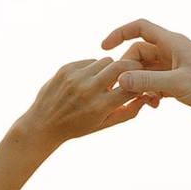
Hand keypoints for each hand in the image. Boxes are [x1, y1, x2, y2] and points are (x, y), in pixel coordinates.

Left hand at [19, 55, 142, 148]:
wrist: (42, 124)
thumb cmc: (77, 128)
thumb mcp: (104, 125)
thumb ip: (128, 112)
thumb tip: (147, 97)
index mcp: (99, 107)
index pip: (131, 86)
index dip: (141, 82)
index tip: (144, 82)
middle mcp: (88, 89)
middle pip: (121, 66)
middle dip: (132, 67)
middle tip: (134, 72)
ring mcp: (75, 77)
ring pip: (106, 61)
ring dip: (111, 69)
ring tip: (107, 81)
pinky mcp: (66, 68)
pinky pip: (90, 61)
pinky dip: (95, 68)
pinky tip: (90, 80)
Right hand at [101, 16, 190, 134]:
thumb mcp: (177, 84)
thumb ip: (147, 81)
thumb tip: (119, 78)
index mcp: (174, 43)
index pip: (140, 27)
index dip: (119, 33)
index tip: (103, 48)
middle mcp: (175, 52)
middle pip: (140, 52)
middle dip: (128, 67)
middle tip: (122, 86)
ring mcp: (177, 68)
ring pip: (147, 70)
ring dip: (139, 83)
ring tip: (140, 100)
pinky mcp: (181, 84)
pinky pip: (156, 83)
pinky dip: (150, 92)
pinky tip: (152, 106)